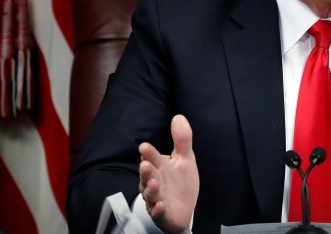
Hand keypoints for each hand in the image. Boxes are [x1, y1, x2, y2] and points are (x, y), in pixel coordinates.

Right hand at [139, 114, 199, 233]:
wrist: (184, 209)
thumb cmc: (181, 182)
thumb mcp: (185, 159)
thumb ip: (182, 139)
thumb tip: (179, 116)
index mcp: (160, 167)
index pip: (152, 158)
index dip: (149, 153)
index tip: (144, 147)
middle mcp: (154, 182)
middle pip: (148, 176)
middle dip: (146, 171)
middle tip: (145, 164)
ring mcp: (156, 199)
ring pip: (150, 194)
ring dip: (151, 189)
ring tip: (154, 183)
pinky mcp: (161, 214)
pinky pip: (158, 213)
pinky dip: (158, 210)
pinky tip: (161, 205)